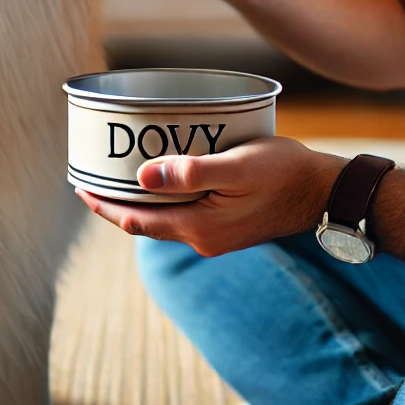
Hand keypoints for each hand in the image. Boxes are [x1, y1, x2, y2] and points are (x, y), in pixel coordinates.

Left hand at [76, 137, 346, 256]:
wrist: (324, 192)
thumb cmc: (284, 173)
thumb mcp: (236, 166)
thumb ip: (190, 172)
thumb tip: (142, 175)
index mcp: (198, 227)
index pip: (135, 220)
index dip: (104, 205)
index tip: (80, 187)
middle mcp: (202, 238)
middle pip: (145, 222)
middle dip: (116, 202)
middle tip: (93, 177)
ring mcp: (215, 235)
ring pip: (164, 218)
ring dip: (140, 201)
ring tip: (119, 176)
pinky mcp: (227, 225)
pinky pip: (184, 214)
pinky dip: (165, 198)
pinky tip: (164, 177)